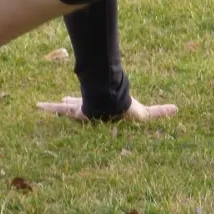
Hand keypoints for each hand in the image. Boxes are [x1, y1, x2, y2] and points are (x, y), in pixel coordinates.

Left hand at [36, 96, 178, 121]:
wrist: (114, 106)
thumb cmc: (127, 110)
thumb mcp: (144, 113)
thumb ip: (159, 112)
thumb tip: (177, 108)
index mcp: (104, 107)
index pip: (98, 104)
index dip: (90, 102)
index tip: (84, 99)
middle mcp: (92, 105)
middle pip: (81, 103)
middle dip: (74, 102)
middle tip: (66, 99)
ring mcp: (82, 108)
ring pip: (67, 107)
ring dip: (56, 107)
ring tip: (45, 105)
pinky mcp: (75, 111)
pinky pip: (58, 110)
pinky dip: (48, 107)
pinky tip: (36, 105)